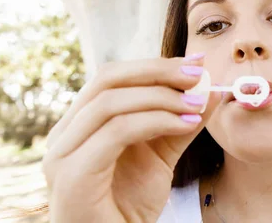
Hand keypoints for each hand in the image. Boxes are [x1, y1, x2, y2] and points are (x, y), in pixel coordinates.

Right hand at [42, 56, 219, 222]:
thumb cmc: (130, 207)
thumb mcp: (162, 156)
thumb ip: (179, 123)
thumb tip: (208, 90)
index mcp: (80, 124)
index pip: (113, 77)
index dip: (155, 64)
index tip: (197, 63)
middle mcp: (64, 134)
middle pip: (108, 79)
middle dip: (158, 71)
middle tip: (199, 75)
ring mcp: (63, 154)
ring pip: (111, 102)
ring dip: (162, 97)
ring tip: (197, 105)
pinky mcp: (73, 175)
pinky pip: (117, 131)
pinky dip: (156, 120)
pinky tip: (186, 124)